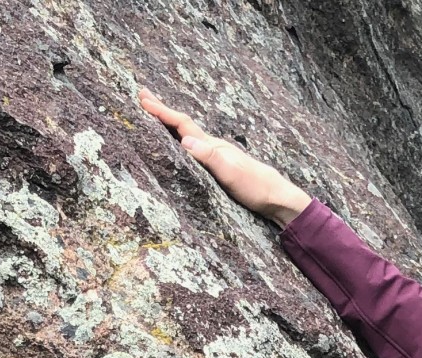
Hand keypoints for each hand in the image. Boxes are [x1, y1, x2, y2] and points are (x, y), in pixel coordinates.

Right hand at [135, 88, 312, 226]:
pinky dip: (180, 137)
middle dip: (162, 110)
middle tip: (143, 95)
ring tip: (155, 114)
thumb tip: (185, 141)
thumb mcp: (232, 174)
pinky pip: (194, 145)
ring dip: (170, 122)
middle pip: (183, 124)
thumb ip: (210, 157)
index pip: (183, 124)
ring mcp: (217, 154)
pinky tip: (180, 141)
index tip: (143, 100)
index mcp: (213, 145)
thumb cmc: (256, 187)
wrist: (278, 198)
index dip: (162, 112)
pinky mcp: (220, 165)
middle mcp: (213, 146)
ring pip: (188, 133)